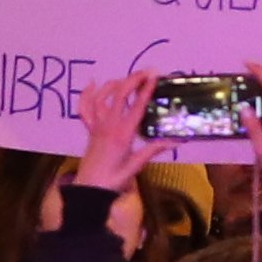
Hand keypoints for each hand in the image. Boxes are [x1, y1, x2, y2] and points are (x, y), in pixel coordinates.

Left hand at [75, 72, 165, 192]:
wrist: (89, 189)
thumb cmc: (114, 179)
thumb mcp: (136, 166)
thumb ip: (154, 150)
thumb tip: (176, 141)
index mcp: (123, 134)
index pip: (136, 106)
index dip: (146, 90)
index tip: (155, 77)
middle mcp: (108, 125)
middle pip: (120, 95)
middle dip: (133, 80)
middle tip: (147, 72)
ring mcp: (97, 126)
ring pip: (102, 97)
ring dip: (115, 84)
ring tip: (128, 79)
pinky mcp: (90, 130)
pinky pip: (85, 108)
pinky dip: (87, 94)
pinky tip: (92, 83)